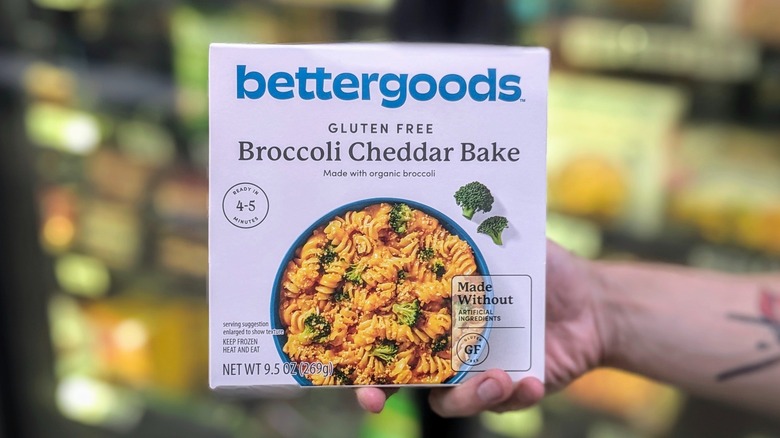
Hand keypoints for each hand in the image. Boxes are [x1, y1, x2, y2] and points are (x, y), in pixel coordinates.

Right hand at [356, 239, 606, 415]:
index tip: (347, 369)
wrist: (590, 301)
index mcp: (435, 312)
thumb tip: (451, 197)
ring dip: (466, 396)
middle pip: (401, 379)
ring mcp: (476, 372)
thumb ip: (478, 229)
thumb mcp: (507, 242)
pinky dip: (514, 397)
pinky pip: (502, 405)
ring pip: (450, 400)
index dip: (362, 355)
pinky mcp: (511, 390)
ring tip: (495, 380)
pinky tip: (530, 382)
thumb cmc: (542, 268)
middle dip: (381, 394)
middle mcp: (447, 347)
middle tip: (375, 401)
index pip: (387, 335)